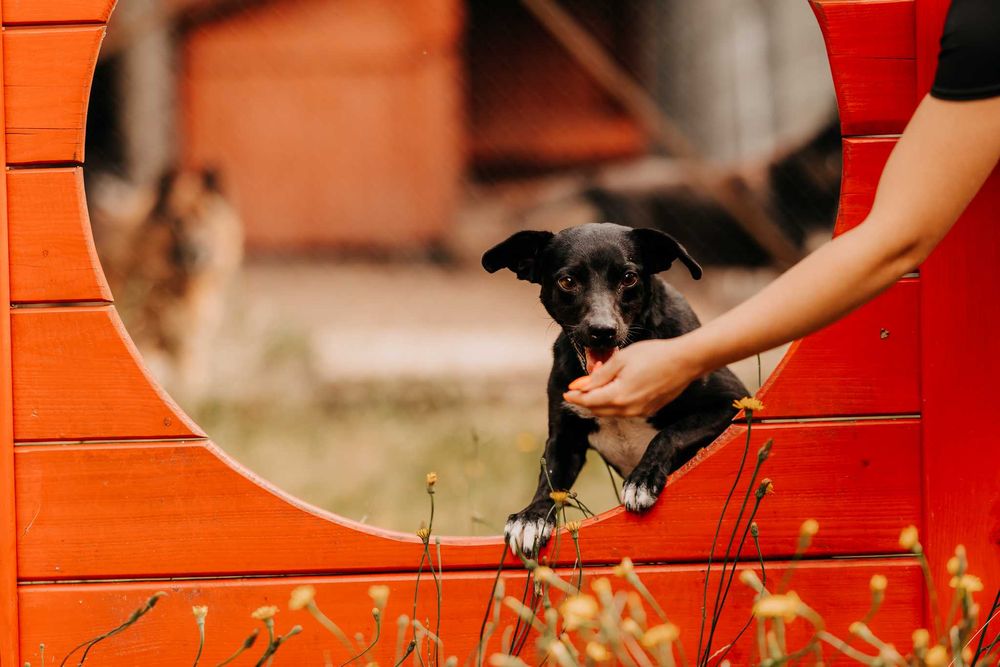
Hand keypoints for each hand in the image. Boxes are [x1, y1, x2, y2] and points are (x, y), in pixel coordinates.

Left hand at [562, 338, 701, 416]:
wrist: (684, 362)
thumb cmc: (653, 355)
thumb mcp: (620, 360)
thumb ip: (598, 376)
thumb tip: (579, 386)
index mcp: (618, 396)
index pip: (588, 402)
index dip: (575, 397)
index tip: (566, 393)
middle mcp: (628, 409)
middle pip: (598, 410)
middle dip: (586, 401)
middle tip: (579, 388)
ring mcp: (640, 412)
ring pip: (610, 412)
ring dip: (599, 402)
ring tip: (597, 385)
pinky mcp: (649, 410)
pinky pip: (624, 411)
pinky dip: (614, 403)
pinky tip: (615, 389)